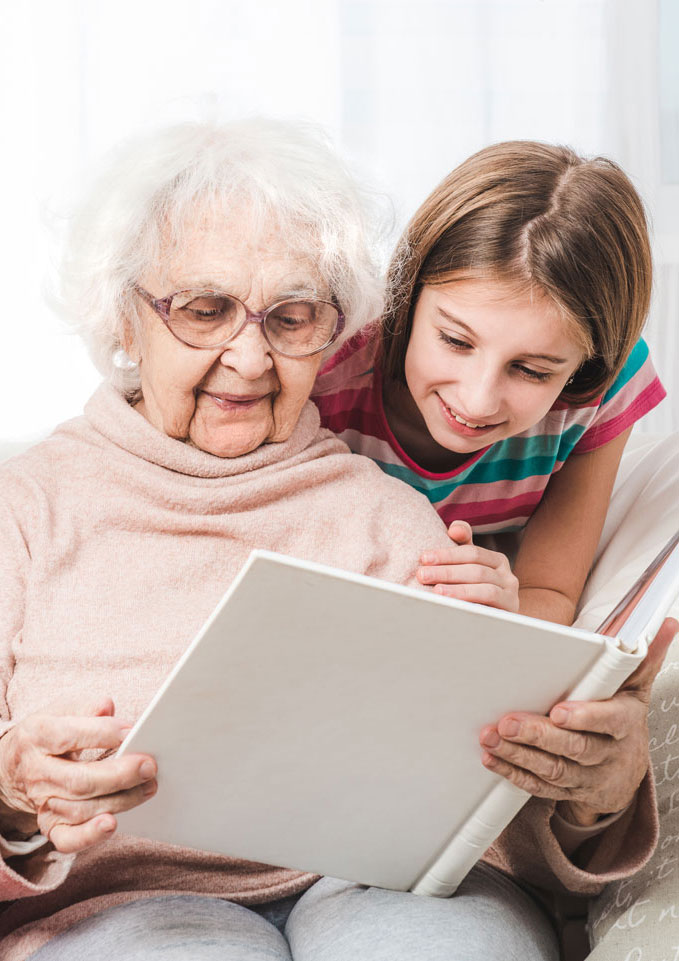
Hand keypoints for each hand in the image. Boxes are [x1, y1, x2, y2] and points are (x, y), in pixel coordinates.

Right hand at [0, 697, 156, 852]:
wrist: (15, 766)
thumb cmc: (49, 734)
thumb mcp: (60, 711)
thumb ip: (85, 707)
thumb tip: (107, 707)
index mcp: (39, 737)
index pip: (69, 736)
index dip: (103, 734)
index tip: (132, 731)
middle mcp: (37, 772)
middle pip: (79, 780)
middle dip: (119, 774)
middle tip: (149, 766)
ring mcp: (42, 802)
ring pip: (80, 809)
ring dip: (119, 801)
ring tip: (148, 787)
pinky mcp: (49, 826)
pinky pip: (67, 839)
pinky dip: (89, 836)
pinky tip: (111, 825)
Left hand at [418, 520, 518, 612]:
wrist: (498, 624)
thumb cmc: (476, 592)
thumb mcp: (469, 568)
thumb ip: (462, 545)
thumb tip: (454, 528)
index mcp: (496, 560)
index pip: (471, 552)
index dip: (447, 554)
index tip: (424, 558)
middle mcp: (507, 576)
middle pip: (475, 570)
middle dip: (447, 571)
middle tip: (422, 575)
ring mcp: (511, 595)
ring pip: (484, 588)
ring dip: (458, 589)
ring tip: (436, 592)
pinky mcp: (510, 613)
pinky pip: (491, 605)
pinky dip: (471, 603)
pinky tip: (453, 605)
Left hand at [478, 617, 678, 824]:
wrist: (624, 772)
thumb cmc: (622, 718)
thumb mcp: (636, 689)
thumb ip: (644, 657)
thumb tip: (669, 623)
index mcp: (624, 722)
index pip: (608, 721)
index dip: (584, 717)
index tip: (558, 711)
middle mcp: (607, 753)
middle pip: (573, 748)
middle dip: (538, 735)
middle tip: (507, 722)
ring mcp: (586, 776)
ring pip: (553, 770)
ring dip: (519, 755)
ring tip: (491, 738)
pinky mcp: (567, 791)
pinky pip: (540, 787)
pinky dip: (514, 774)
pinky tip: (492, 759)